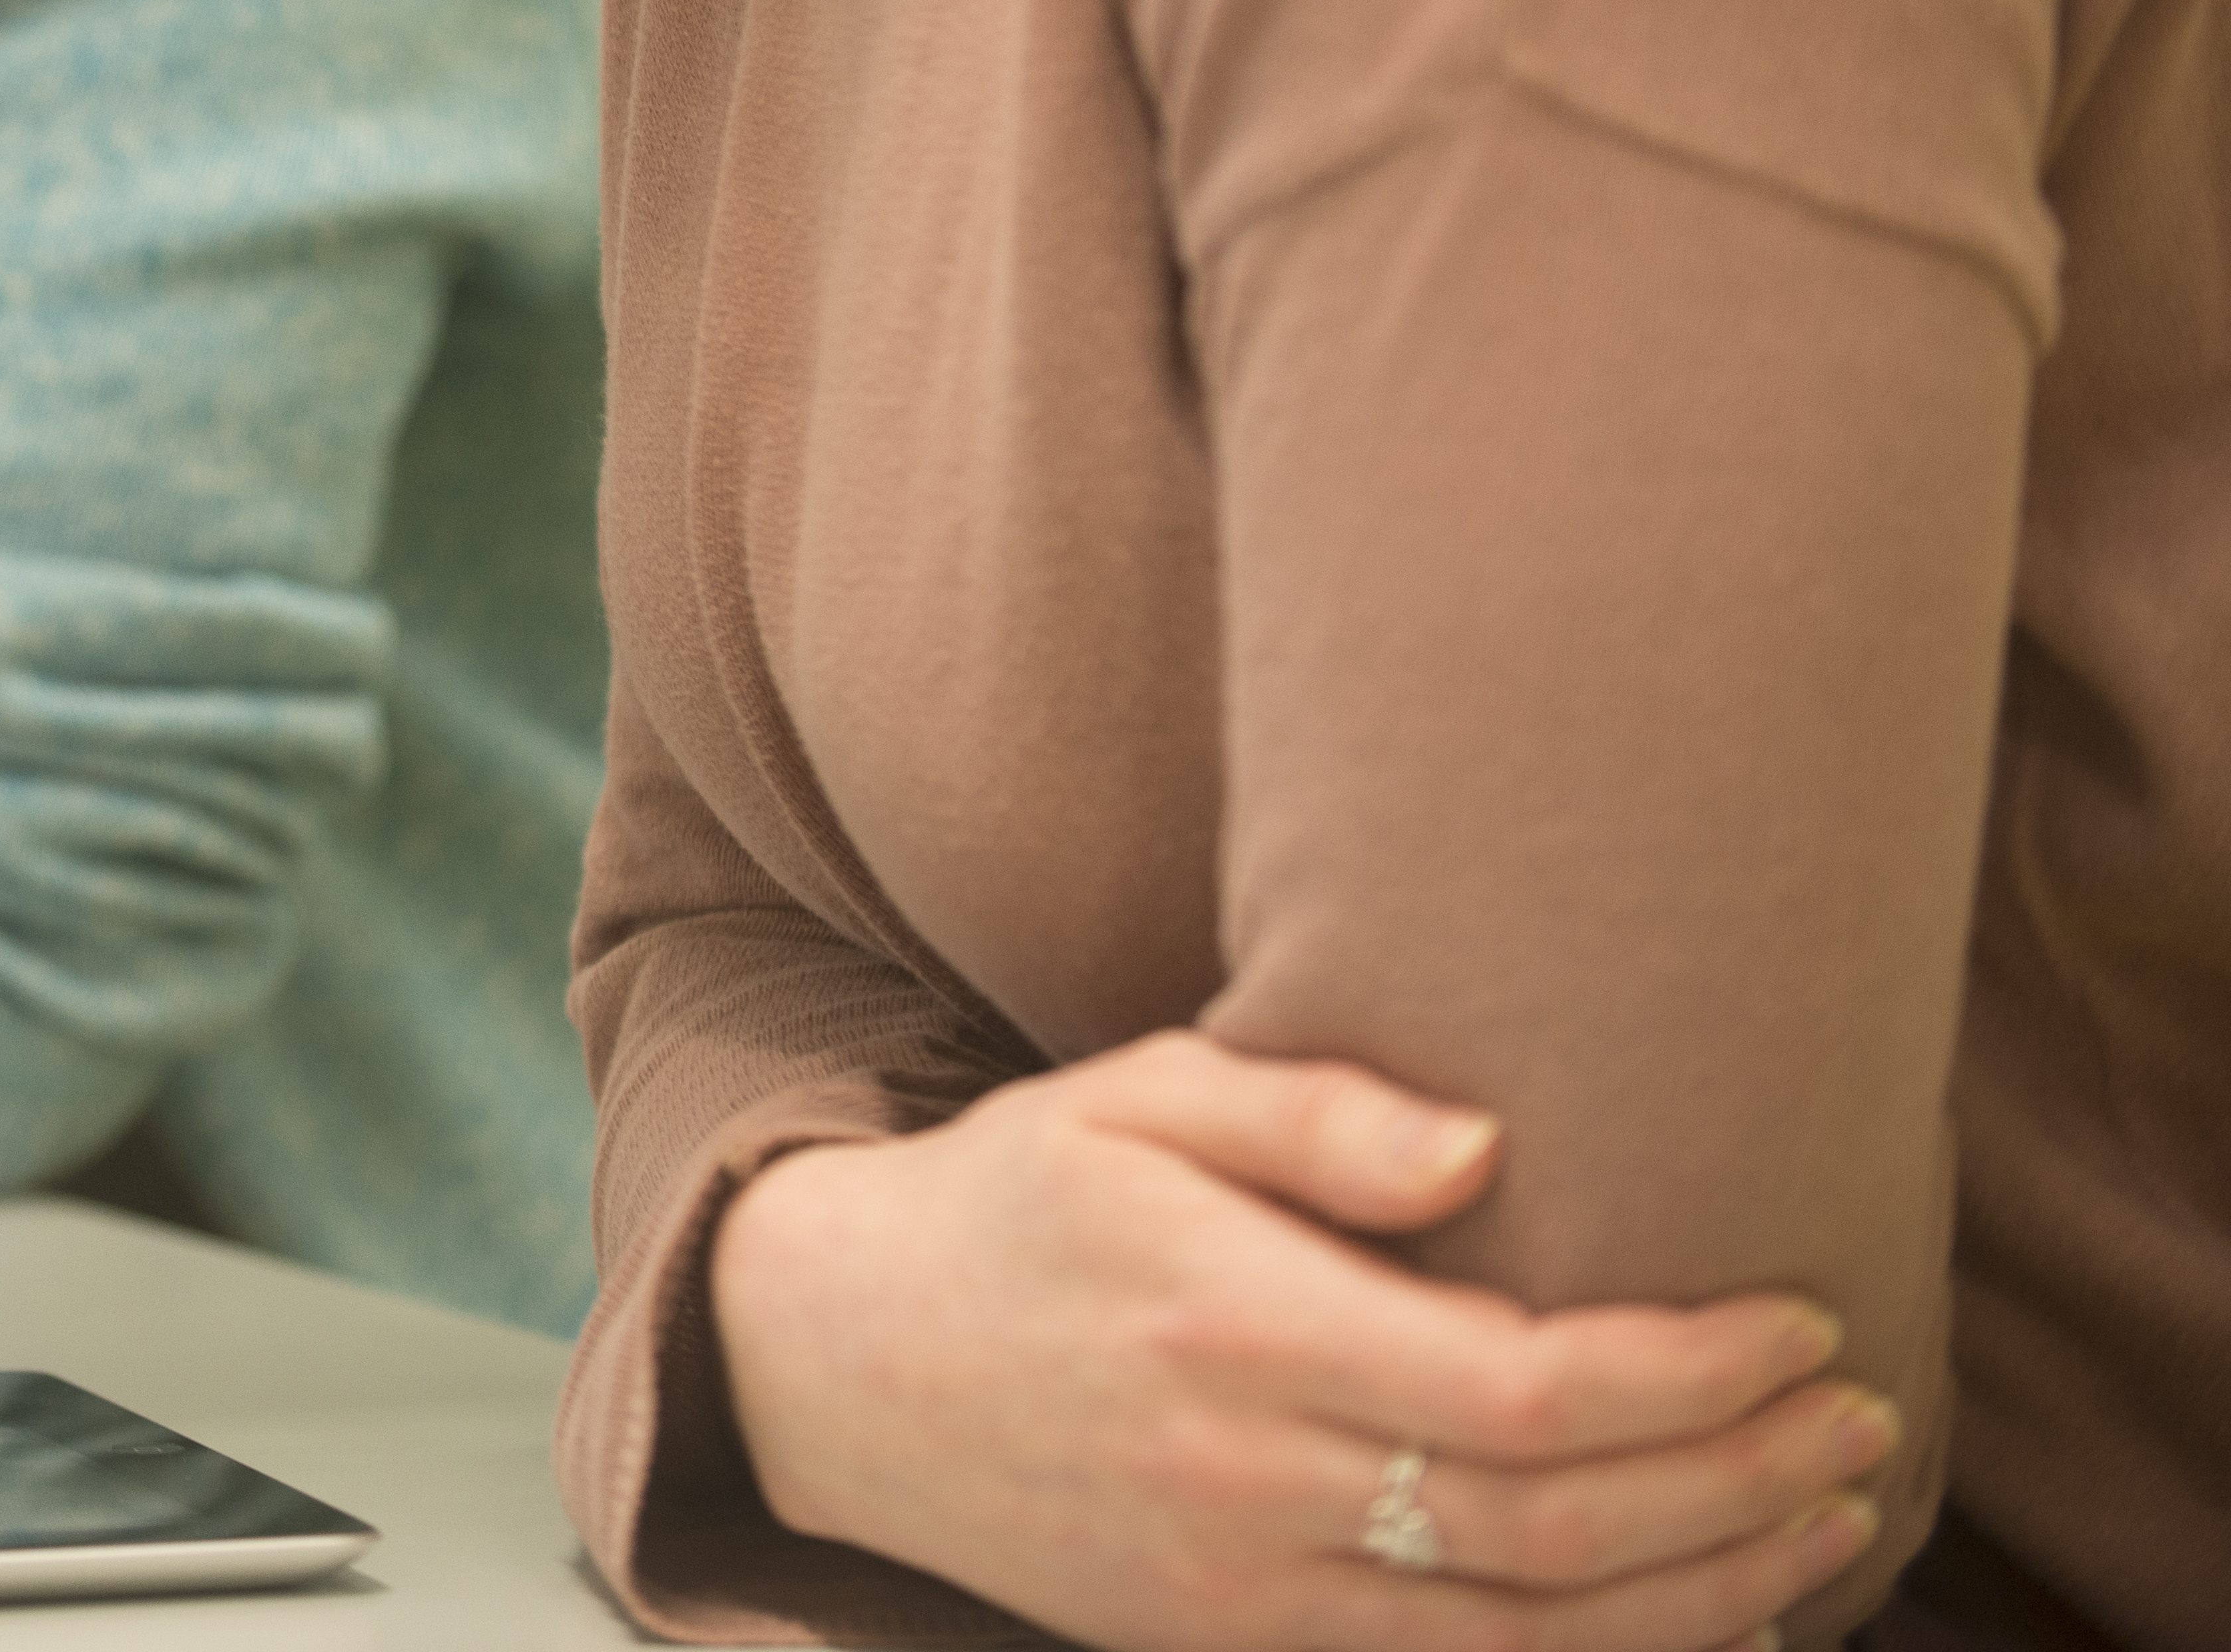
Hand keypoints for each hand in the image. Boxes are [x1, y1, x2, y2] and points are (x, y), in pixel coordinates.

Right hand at [709, 1032, 1893, 1650]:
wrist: (834, 1363)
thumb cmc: (1007, 1199)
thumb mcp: (1127, 1098)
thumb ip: (1306, 1113)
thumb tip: (1491, 1146)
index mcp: (1232, 1326)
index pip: (1519, 1392)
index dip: (1686, 1373)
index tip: (1798, 1321)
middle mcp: (1243, 1480)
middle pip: (1554, 1532)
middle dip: (1740, 1484)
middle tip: (1860, 1416)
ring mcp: (1236, 1592)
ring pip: (1528, 1643)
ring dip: (1710, 1594)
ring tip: (1825, 1520)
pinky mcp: (1227, 1648)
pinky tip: (1697, 1616)